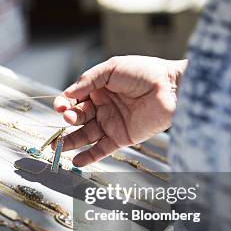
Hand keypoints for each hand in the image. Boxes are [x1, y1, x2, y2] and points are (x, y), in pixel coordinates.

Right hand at [53, 56, 186, 166]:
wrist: (172, 87)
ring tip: (58, 146)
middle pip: (78, 117)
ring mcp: (112, 123)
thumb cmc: (145, 72)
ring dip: (71, 141)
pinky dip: (89, 157)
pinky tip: (76, 161)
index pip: (74, 98)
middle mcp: (103, 107)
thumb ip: (89, 80)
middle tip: (67, 118)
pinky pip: (102, 149)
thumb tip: (68, 94)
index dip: (64, 103)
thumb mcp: (112, 68)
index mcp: (99, 89)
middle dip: (69, 119)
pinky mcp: (122, 137)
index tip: (60, 106)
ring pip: (86, 135)